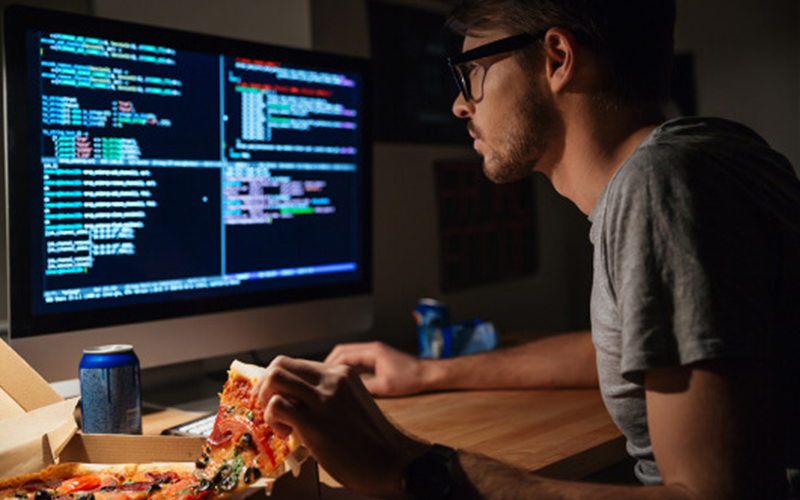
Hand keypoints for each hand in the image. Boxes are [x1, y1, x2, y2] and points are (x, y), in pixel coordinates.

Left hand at [252, 356, 428, 499]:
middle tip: (270, 408)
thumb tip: (295, 400)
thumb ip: (327, 396)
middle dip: (266, 385)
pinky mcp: (315, 422)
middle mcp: (332, 379)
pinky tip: (288, 434)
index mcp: (342, 373)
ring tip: (279, 421)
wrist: (393, 463)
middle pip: (280, 364)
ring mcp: (324, 399)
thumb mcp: (352, 403)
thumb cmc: (373, 440)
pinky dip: (273, 419)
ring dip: (266, 399)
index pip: (296, 363)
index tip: (275, 398)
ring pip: (274, 378)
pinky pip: (276, 406)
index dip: (279, 381)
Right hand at [325, 341, 428, 396]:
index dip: (329, 364)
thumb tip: (346, 392)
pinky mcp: (377, 360)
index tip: (320, 375)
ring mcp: (374, 353)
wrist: (427, 375)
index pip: (343, 354)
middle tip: (320, 377)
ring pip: (349, 356)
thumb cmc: (411, 378)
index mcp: (372, 351)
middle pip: (342, 351)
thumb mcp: (386, 387)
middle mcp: (371, 349)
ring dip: (338, 366)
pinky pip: (357, 362)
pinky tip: (344, 382)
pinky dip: (348, 369)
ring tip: (329, 380)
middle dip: (330, 363)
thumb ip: (365, 388)